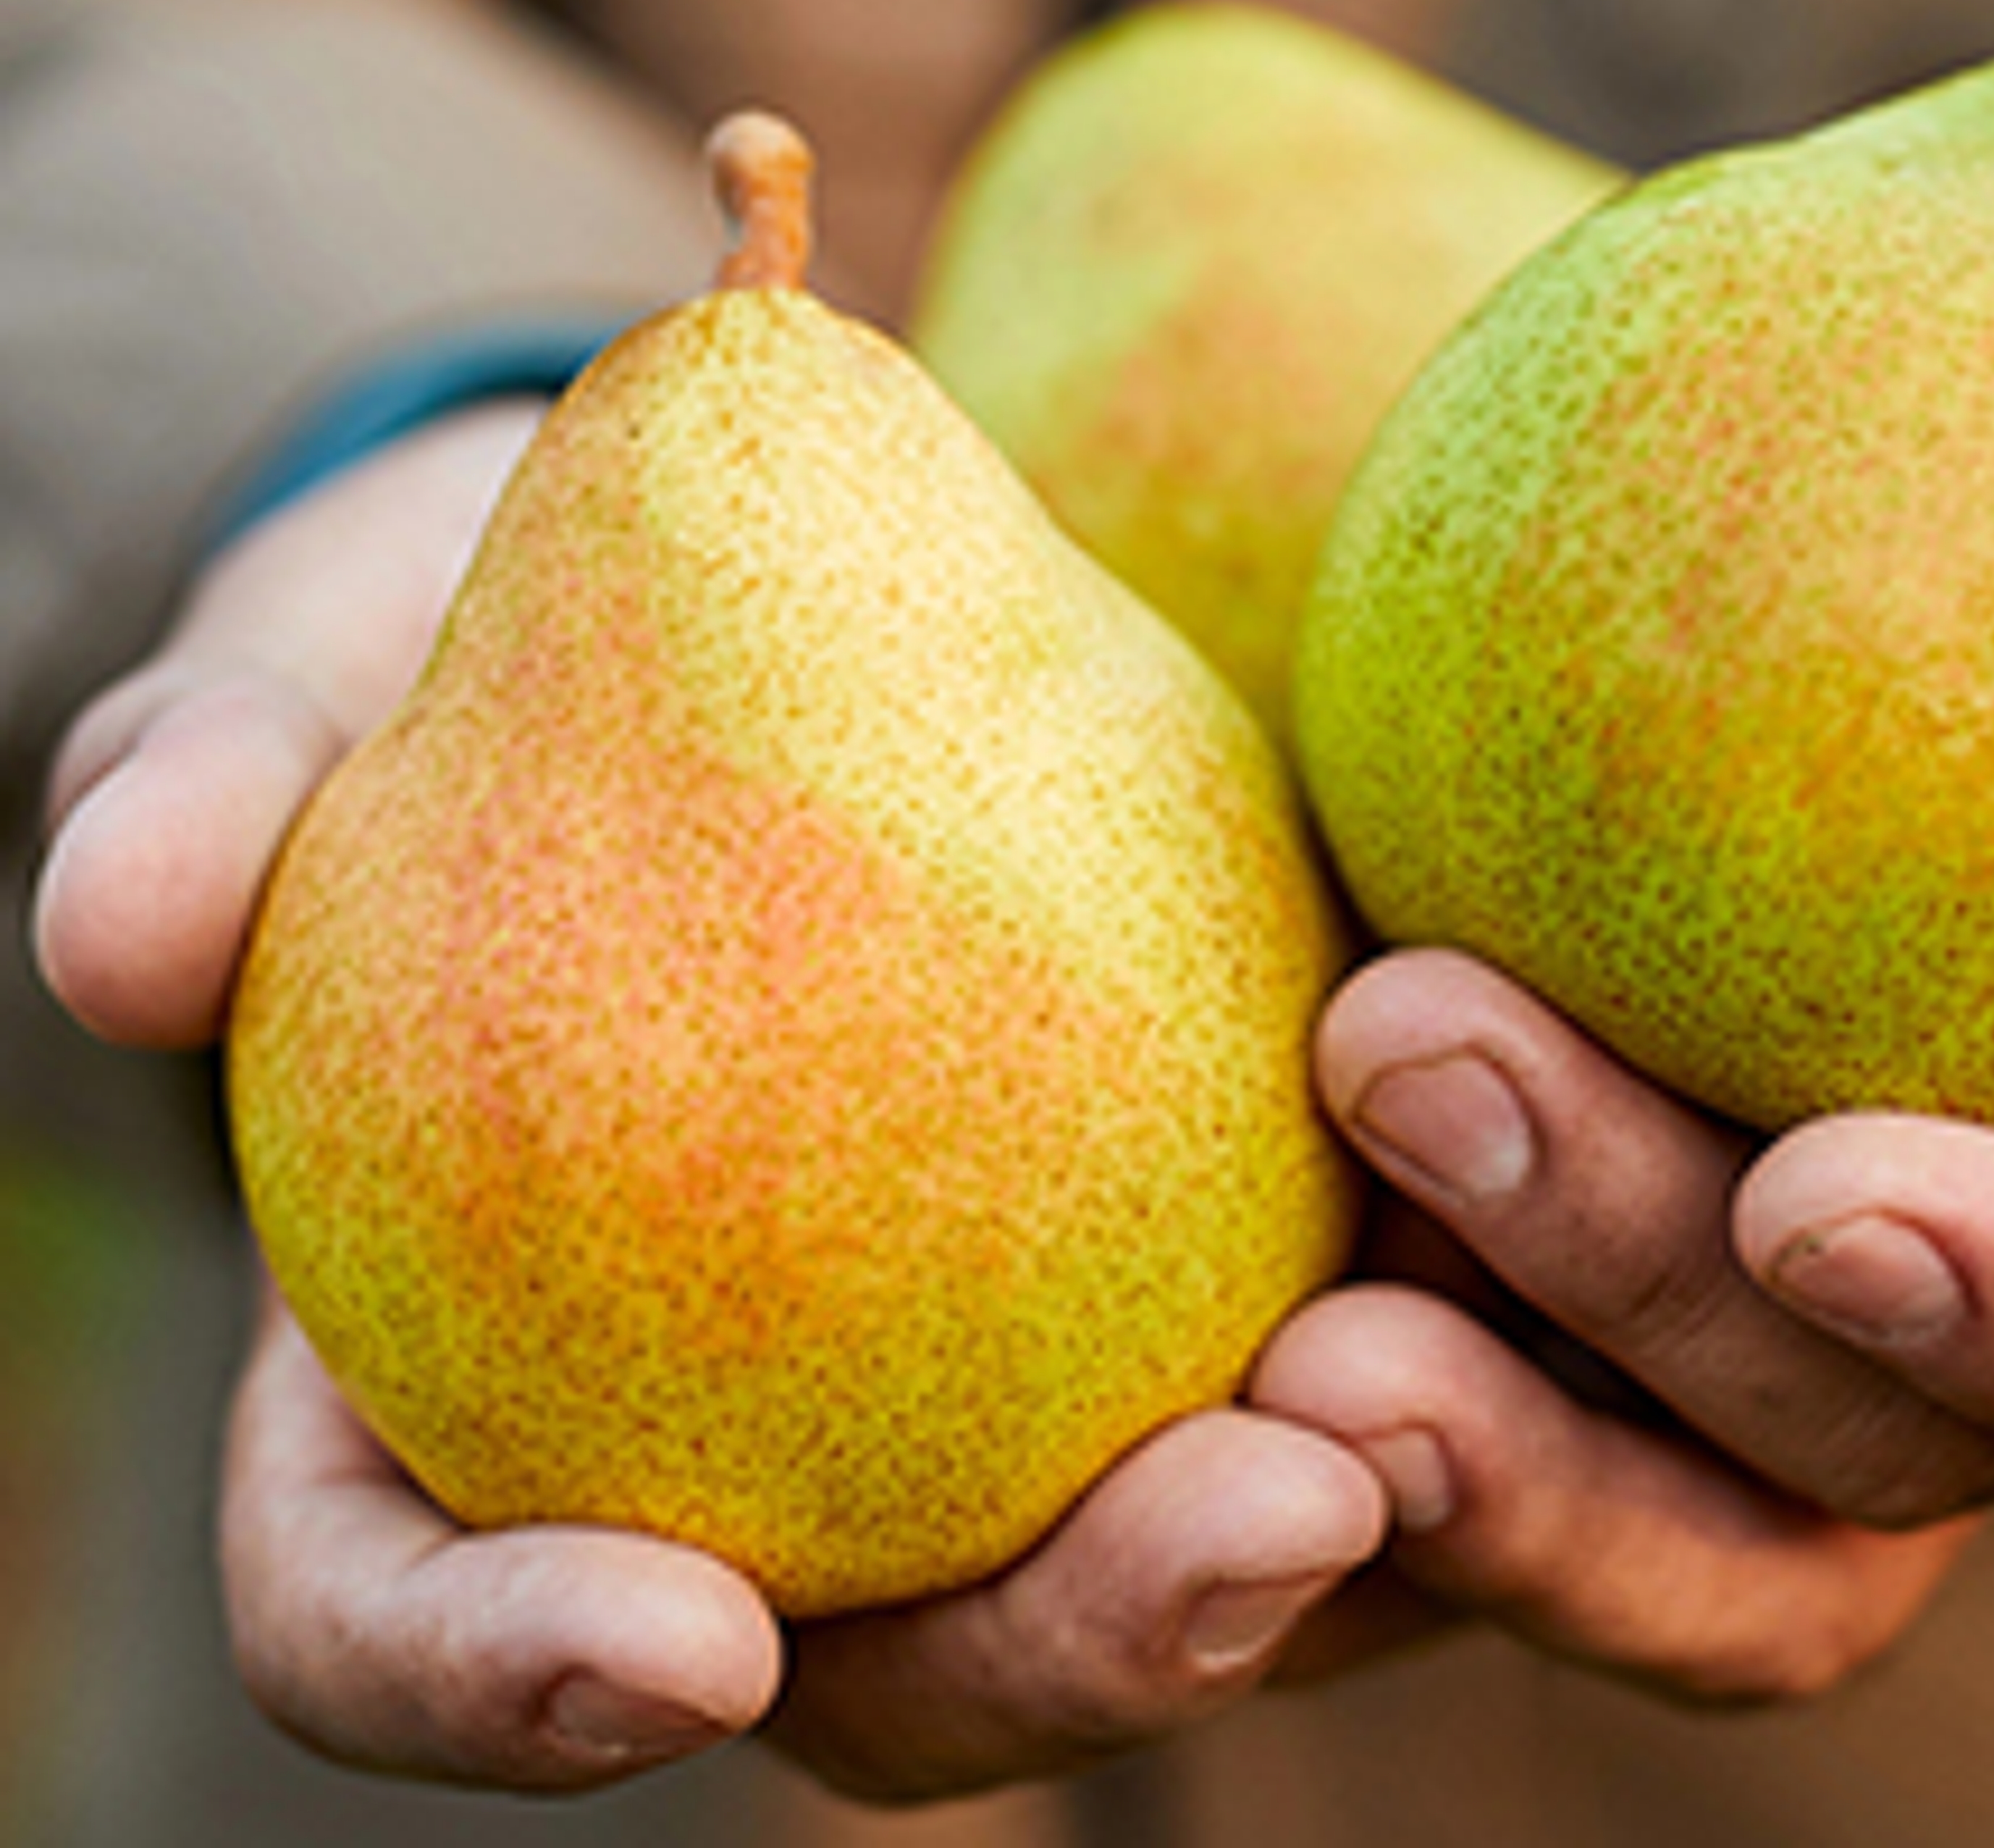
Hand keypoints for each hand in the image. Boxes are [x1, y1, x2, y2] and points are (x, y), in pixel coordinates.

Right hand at [33, 409, 1386, 1799]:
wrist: (736, 595)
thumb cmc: (475, 658)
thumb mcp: (310, 681)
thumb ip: (210, 792)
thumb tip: (123, 930)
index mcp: (470, 1399)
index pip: (422, 1620)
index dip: (513, 1682)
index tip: (676, 1637)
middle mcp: (771, 1452)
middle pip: (904, 1666)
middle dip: (1076, 1648)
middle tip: (1252, 1522)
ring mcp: (1017, 1378)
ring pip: (1183, 1544)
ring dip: (1351, 1524)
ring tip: (1442, 1391)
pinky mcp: (1220, 1237)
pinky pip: (1365, 1329)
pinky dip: (1471, 1315)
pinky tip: (1566, 1210)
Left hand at [1252, 239, 1993, 1680]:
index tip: (1835, 1187)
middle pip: (1889, 1455)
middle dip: (1651, 1313)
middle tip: (1408, 1046)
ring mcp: (1848, 1342)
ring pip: (1687, 1525)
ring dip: (1484, 1470)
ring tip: (1275, 1312)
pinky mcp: (1658, 1294)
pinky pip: (1523, 1394)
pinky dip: (1382, 1371)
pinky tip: (1211, 1241)